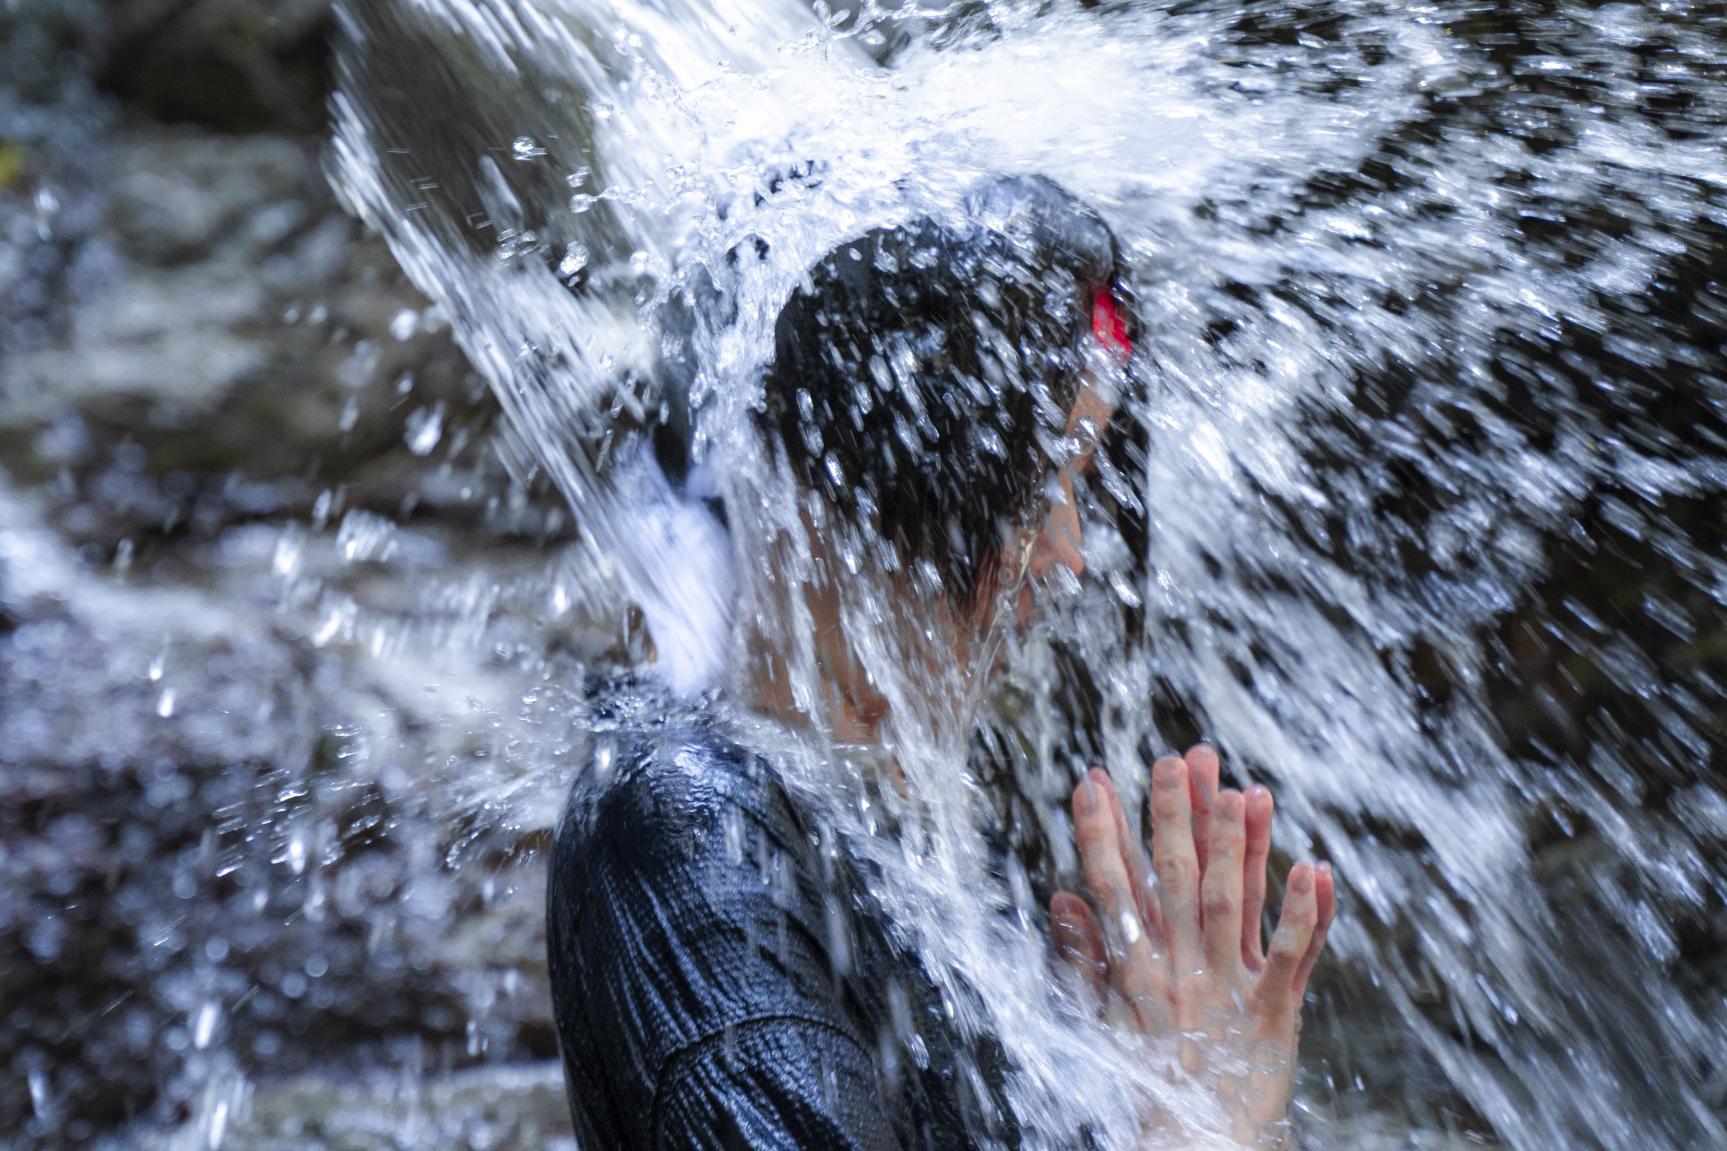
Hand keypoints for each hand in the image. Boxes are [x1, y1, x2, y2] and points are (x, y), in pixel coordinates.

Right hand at [1048, 747, 1334, 1146]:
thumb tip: (1062, 896)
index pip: (1112, 886)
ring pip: (1229, 903)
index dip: (1102, 832)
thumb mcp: (1100, 1016)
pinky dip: (1304, 914)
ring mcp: (1226, 988)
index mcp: (1134, 967)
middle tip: (1175, 758)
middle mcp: (1178, 969)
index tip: (1092, 780)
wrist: (1197, 1143)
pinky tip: (1314, 866)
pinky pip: (1290, 957)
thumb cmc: (1148, 1077)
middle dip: (1173, 815)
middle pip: (1173, 879)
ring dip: (1236, 846)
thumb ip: (1083, 954)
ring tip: (1240, 790)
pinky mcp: (1272, 1012)